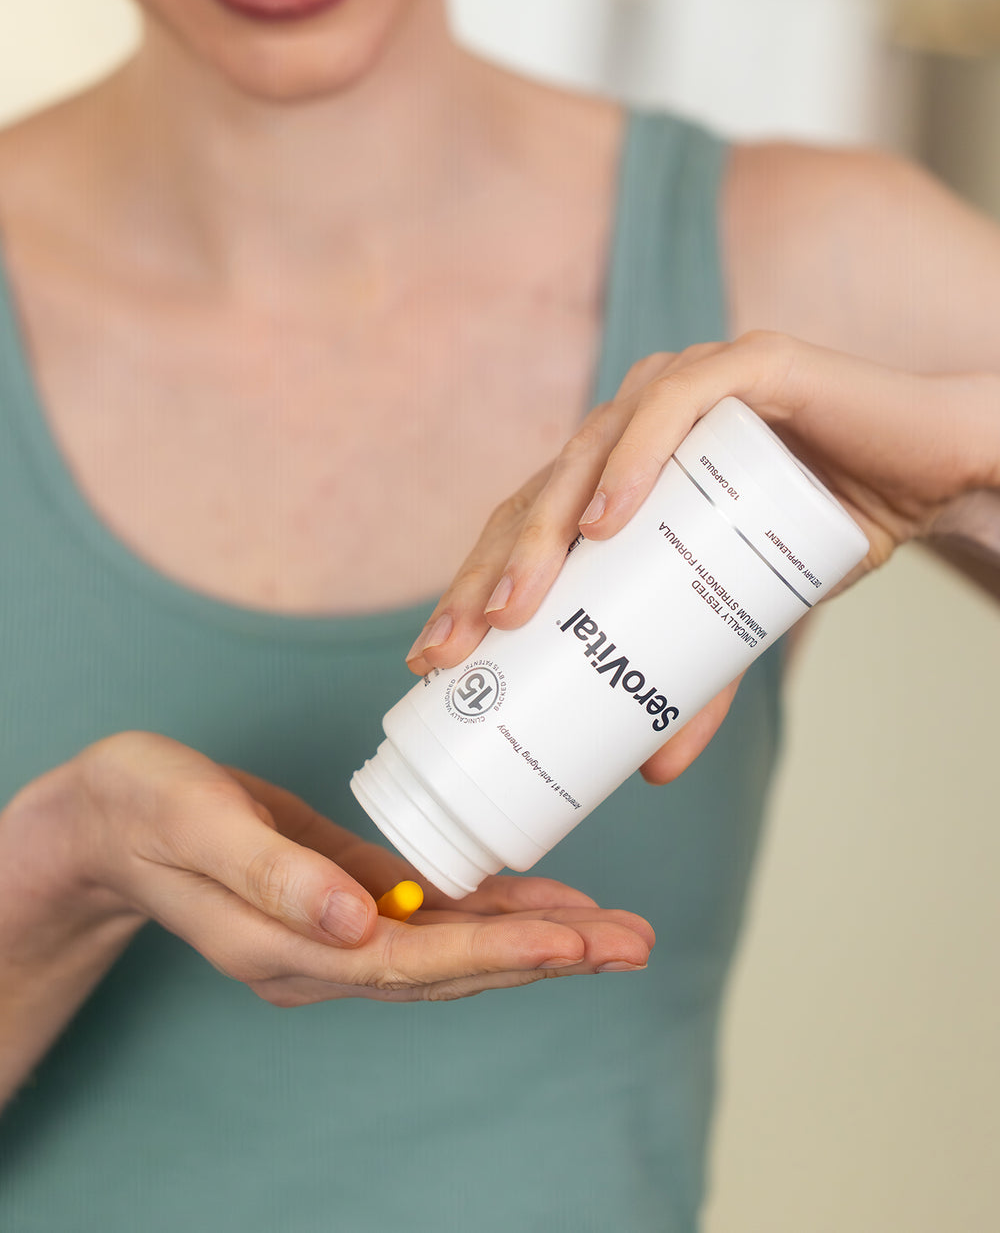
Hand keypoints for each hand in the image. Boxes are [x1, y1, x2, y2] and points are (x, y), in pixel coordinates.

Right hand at [23, 731, 651, 1003]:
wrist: (112, 816)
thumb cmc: (145, 808)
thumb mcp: (196, 825)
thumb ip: (273, 877)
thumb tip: (354, 922)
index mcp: (287, 947)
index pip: (411, 965)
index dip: (497, 955)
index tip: (575, 943)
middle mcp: (323, 956)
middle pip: (452, 969)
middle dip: (547, 957)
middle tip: (634, 942)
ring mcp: (338, 934)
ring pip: (453, 949)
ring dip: (537, 942)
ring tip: (617, 932)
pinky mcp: (347, 898)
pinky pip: (432, 917)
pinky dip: (493, 913)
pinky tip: (545, 905)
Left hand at [406, 330, 999, 781]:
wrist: (936, 478)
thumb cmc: (824, 532)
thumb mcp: (742, 623)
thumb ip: (697, 681)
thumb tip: (650, 769)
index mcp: (619, 472)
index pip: (527, 526)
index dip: (473, 586)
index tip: (436, 659)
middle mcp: (639, 422)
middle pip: (540, 494)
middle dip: (489, 574)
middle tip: (458, 649)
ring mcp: (689, 386)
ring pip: (591, 451)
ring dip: (545, 529)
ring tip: (518, 606)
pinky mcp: (752, 367)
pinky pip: (678, 405)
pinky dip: (637, 456)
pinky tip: (604, 519)